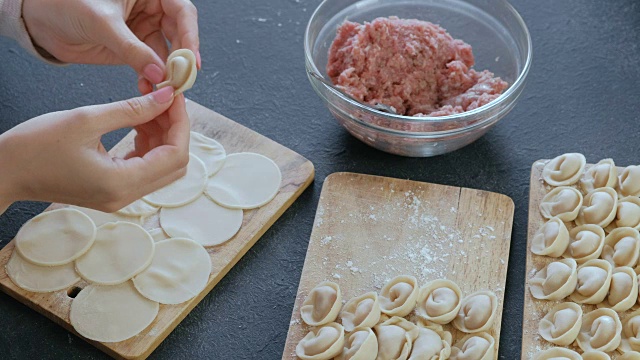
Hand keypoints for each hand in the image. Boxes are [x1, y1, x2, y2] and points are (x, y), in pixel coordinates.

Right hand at [0, 87, 189, 213]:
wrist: (4, 171)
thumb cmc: (35, 146)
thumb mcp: (87, 119)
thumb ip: (134, 109)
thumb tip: (167, 97)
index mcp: (121, 183)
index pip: (175, 155)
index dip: (181, 123)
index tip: (176, 95)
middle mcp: (126, 196)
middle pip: (174, 164)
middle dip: (174, 128)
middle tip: (164, 98)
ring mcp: (120, 196)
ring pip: (161, 166)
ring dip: (162, 135)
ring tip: (149, 105)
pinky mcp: (112, 190)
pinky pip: (144, 168)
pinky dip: (148, 145)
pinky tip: (139, 123)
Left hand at [22, 0, 199, 93]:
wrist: (40, 19)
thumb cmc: (66, 3)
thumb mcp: (103, 23)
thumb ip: (132, 49)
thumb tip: (158, 72)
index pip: (182, 12)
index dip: (190, 35)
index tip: (191, 59)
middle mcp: (150, 11)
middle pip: (180, 35)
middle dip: (181, 58)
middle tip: (180, 78)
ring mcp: (142, 31)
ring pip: (167, 54)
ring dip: (167, 72)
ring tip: (164, 86)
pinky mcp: (133, 50)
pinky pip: (151, 66)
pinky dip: (152, 78)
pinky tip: (148, 86)